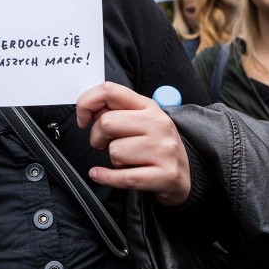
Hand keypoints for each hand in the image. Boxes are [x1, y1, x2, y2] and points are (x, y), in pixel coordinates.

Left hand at [76, 81, 190, 206]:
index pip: (110, 91)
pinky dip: (106, 177)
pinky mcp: (164, 175)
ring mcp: (163, 150)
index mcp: (149, 106)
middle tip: (106, 145)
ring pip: (115, 152)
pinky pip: (123, 177)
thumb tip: (89, 110)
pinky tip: (100, 174)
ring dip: (113, 160)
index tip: (82, 118)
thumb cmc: (155, 146)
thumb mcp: (140, 121)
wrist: (185, 175)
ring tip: (127, 161)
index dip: (87, 103)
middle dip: (97, 138)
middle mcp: (158, 124)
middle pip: (107, 123)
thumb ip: (115, 111)